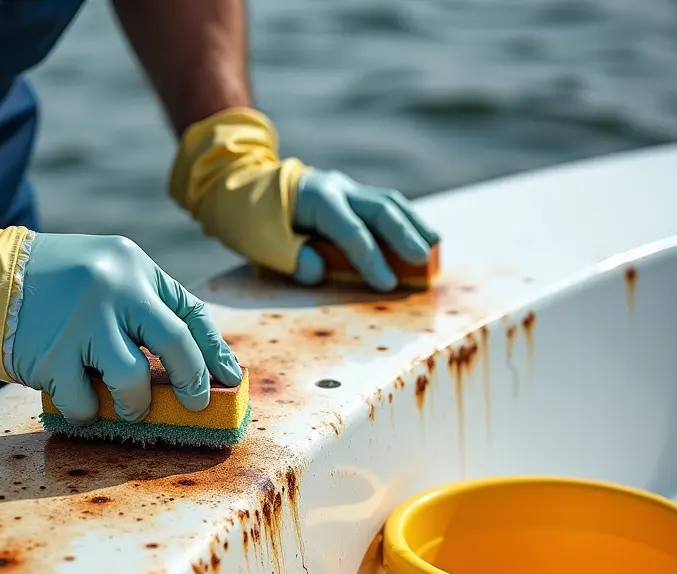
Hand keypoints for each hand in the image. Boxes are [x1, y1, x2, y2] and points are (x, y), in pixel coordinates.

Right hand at [10, 233, 241, 423]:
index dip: (215, 351)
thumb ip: (142, 305)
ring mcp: (81, 320)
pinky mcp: (51, 354)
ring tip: (129, 407)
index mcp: (133, 265)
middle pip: (176, 342)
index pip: (191, 311)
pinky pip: (86, 402)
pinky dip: (88, 412)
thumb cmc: (50, 281)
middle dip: (194, 382)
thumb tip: (191, 363)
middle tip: (196, 403)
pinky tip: (80, 404)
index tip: (231, 379)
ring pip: (133, 381)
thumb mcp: (103, 271)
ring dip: (137, 405)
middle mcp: (113, 287)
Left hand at [169, 107, 438, 292]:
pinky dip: (404, 220)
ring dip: (412, 224)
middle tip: (424, 261)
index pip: (350, 230)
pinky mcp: (350, 195)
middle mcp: (337, 187)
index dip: (370, 259)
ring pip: (389, 202)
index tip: (387, 284)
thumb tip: (317, 273)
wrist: (242, 185)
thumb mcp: (261, 240)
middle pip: (380, 208)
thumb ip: (291, 257)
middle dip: (404, 235)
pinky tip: (420, 237)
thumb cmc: (250, 217)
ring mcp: (346, 188)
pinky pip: (383, 205)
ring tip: (434, 247)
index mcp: (315, 197)